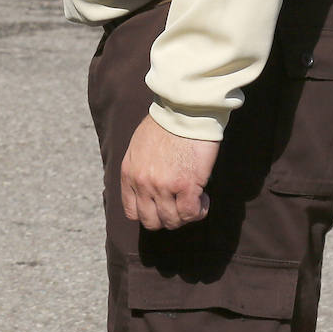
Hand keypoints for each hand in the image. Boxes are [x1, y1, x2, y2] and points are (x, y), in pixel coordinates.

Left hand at [120, 115, 219, 229]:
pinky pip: (191, 213)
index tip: (162, 206)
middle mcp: (142, 183)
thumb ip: (140, 170)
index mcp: (129, 173)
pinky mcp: (186, 185)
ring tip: (194, 199)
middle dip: (167, 217)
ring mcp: (163, 186)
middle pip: (151, 221)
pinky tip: (204, 197)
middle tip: (180, 204)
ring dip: (185, 215)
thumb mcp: (139, 147)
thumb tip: (150, 190)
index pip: (132, 212)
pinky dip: (200, 210)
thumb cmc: (165, 124)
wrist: (183, 110)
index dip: (149, 213)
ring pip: (172, 221)